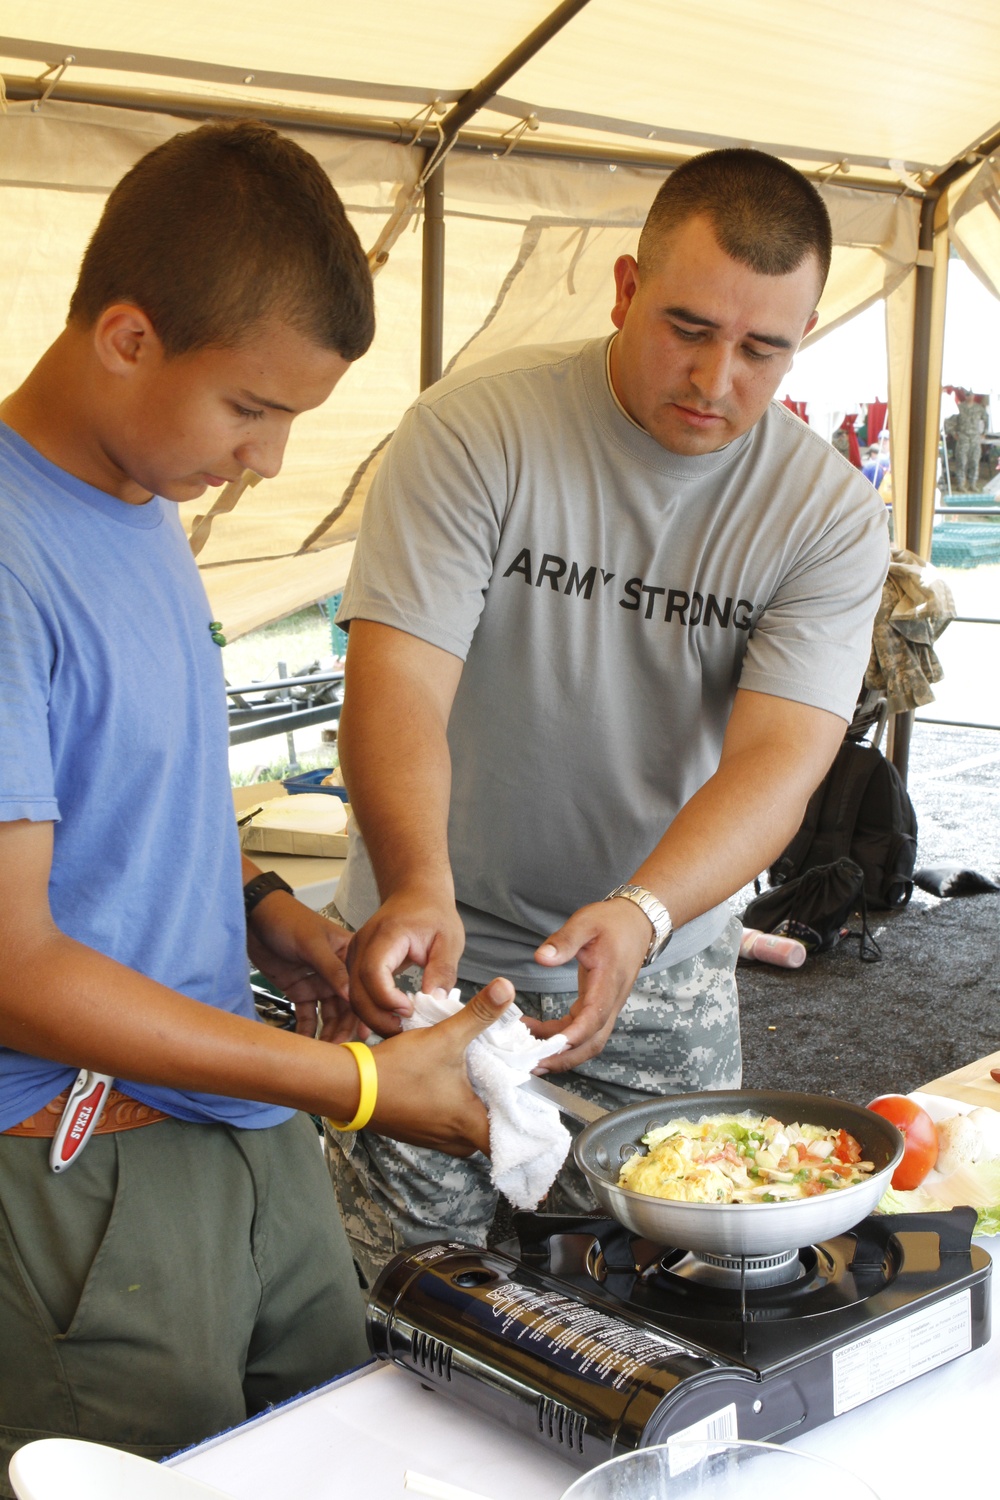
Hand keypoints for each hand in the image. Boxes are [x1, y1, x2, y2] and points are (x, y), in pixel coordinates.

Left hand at [246, 893, 360, 1042]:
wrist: (254, 917)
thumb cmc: (287, 920)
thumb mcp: (311, 942)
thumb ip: (332, 969)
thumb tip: (351, 994)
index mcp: (347, 956)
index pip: (358, 989)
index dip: (361, 1013)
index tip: (361, 1036)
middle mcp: (336, 972)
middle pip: (344, 1007)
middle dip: (342, 1029)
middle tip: (338, 1051)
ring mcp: (317, 982)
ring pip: (327, 1015)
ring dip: (326, 1033)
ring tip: (322, 1053)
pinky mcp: (299, 990)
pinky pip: (307, 1015)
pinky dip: (306, 1029)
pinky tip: (305, 1044)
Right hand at [346, 884, 465, 1036]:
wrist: (416, 894)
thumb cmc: (434, 914)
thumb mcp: (449, 940)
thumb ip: (442, 970)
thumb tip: (434, 1001)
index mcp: (386, 934)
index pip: (373, 972)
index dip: (387, 998)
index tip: (409, 1011)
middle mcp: (362, 943)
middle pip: (356, 989)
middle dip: (377, 1016)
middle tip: (403, 1031)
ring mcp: (355, 953)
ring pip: (351, 995)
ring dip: (372, 1017)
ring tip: (398, 1029)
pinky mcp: (355, 963)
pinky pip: (355, 991)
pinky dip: (369, 1010)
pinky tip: (388, 1021)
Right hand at [366, 977, 513, 1153]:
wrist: (350, 1087)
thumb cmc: (398, 1070)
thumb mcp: (444, 1037)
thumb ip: (478, 1014)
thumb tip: (506, 988)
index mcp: (469, 1125)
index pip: (513, 1139)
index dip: (526, 1123)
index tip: (534, 1102)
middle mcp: (455, 1141)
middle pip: (492, 1130)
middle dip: (501, 1106)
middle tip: (508, 1079)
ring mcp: (435, 1139)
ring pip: (469, 1127)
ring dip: (476, 1105)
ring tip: (483, 1076)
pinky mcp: (419, 1132)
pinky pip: (448, 1125)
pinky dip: (455, 1107)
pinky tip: (452, 1082)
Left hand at [522, 897, 651, 1070]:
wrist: (636, 923)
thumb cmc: (612, 922)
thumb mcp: (585, 923)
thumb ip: (564, 941)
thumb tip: (541, 958)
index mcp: (608, 981)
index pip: (594, 1017)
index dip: (574, 1035)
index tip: (552, 1045)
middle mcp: (611, 1000)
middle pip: (593, 1042)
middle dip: (565, 1057)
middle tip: (533, 1063)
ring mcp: (607, 1006)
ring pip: (589, 1041)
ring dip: (562, 1053)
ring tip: (530, 1055)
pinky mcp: (599, 1005)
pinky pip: (582, 1030)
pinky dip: (562, 1038)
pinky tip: (539, 1036)